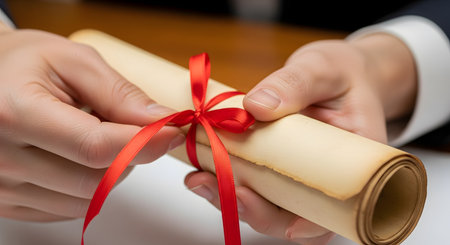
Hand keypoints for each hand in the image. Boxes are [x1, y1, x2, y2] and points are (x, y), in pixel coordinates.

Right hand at [0, 29, 183, 220]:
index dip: (142, 144)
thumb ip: (120, 94)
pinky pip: (66, 209)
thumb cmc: (26, 64)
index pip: (94, 146)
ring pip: (85, 199)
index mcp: (13, 112)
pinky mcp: (6, 203)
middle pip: (94, 179)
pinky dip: (85, 186)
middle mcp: (0, 157)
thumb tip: (161, 122)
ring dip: (108, 172)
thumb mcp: (74, 62)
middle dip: (127, 156)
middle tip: (125, 127)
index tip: (171, 133)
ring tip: (92, 136)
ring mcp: (0, 186)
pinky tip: (73, 156)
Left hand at [186, 33, 416, 243]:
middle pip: (291, 216)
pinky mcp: (271, 165)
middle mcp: (320, 179)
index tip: (287, 224)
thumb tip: (255, 106)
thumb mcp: (323, 69)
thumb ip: (294, 84)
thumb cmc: (341, 72)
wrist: (336, 73)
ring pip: (264, 203)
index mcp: (352, 165)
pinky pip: (249, 180)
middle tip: (223, 190)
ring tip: (199, 180)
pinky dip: (224, 178)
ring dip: (230, 197)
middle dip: (255, 211)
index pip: (336, 212)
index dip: (311, 225)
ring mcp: (293, 174)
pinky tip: (201, 167)